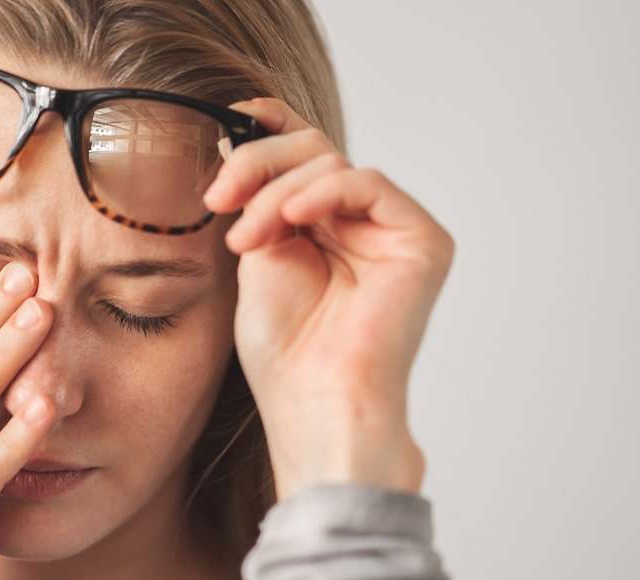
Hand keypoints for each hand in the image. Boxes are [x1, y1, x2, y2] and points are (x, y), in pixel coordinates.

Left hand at [204, 97, 455, 500]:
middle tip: (218, 197)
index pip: (301, 156)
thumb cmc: (285, 349)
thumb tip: (234, 139)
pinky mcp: (421, 240)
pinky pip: (369, 183)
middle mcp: (361, 223)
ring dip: (276, 193)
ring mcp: (392, 230)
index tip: (227, 116)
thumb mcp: (256, 255)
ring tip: (248, 239)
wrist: (315, 402)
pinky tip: (292, 219)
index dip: (267, 127)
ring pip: (331, 164)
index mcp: (323, 226)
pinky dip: (324, 192)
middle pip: (312, 151)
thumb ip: (257, 198)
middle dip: (257, 164)